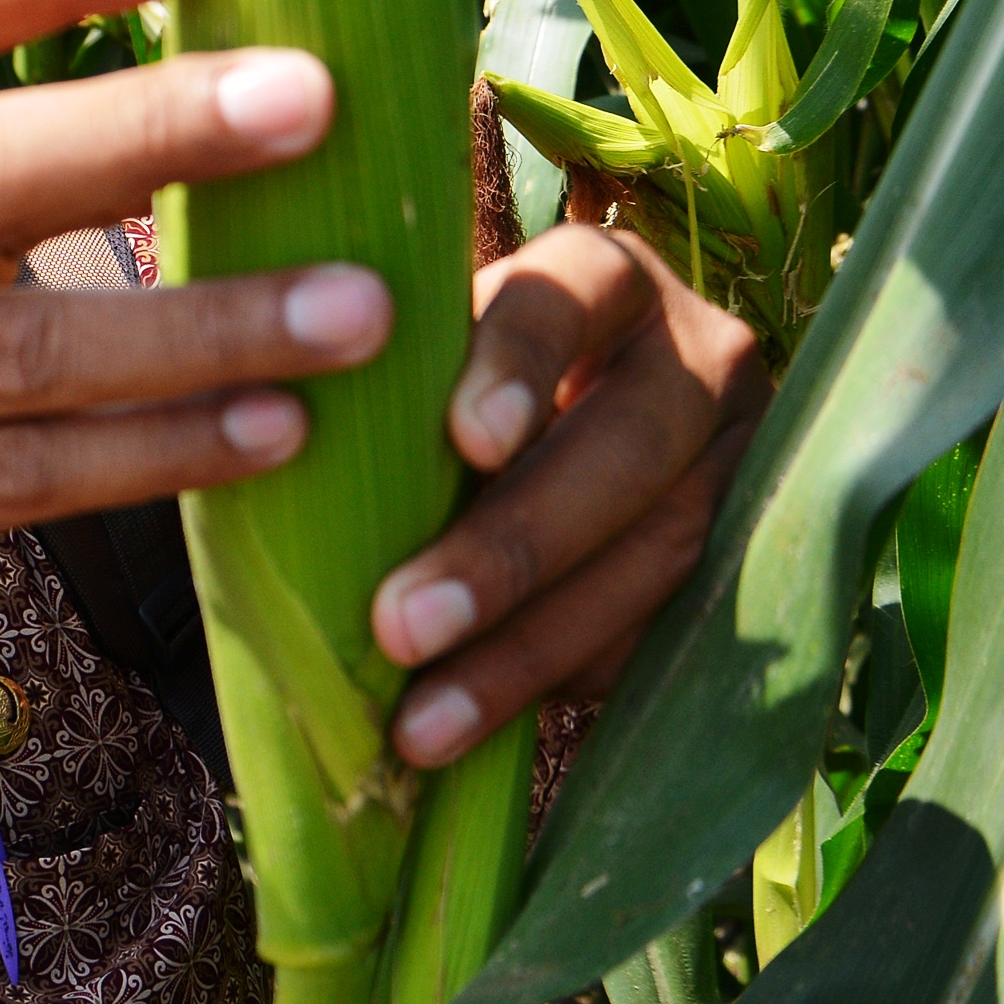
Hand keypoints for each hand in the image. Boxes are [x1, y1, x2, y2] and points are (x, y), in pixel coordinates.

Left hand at [365, 223, 763, 767]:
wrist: (575, 446)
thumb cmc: (459, 391)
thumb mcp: (436, 358)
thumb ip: (386, 382)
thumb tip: (248, 426)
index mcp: (601, 278)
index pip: (565, 300)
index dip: (519, 365)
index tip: (465, 440)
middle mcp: (697, 352)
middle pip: (626, 446)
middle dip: (511, 547)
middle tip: (401, 626)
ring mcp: (743, 456)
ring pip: (660, 551)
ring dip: (531, 646)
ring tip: (423, 720)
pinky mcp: (754, 553)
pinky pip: (675, 628)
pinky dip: (574, 679)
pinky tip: (486, 725)